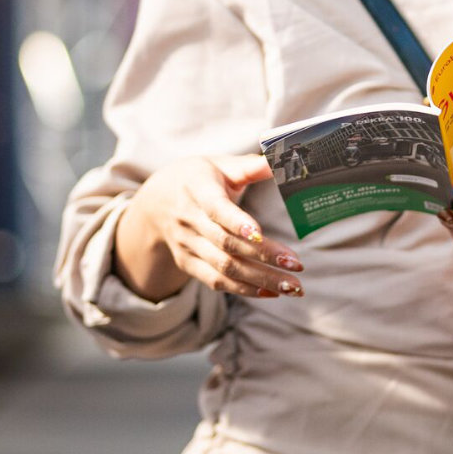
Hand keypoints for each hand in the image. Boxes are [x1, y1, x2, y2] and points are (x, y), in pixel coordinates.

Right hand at [117, 154, 303, 299]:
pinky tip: (272, 292)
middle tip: (296, 265)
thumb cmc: (200, 178)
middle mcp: (188, 220)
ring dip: (260, 279)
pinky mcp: (187, 263)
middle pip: (226, 243)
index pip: (216, 209)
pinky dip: (244, 290)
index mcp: (197, 189)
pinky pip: (215, 281)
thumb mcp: (221, 165)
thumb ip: (251, 166)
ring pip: (224, 267)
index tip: (260, 233)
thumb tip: (281, 161)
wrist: (157, 200)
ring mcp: (186, 245)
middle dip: (263, 256)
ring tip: (293, 287)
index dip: (237, 222)